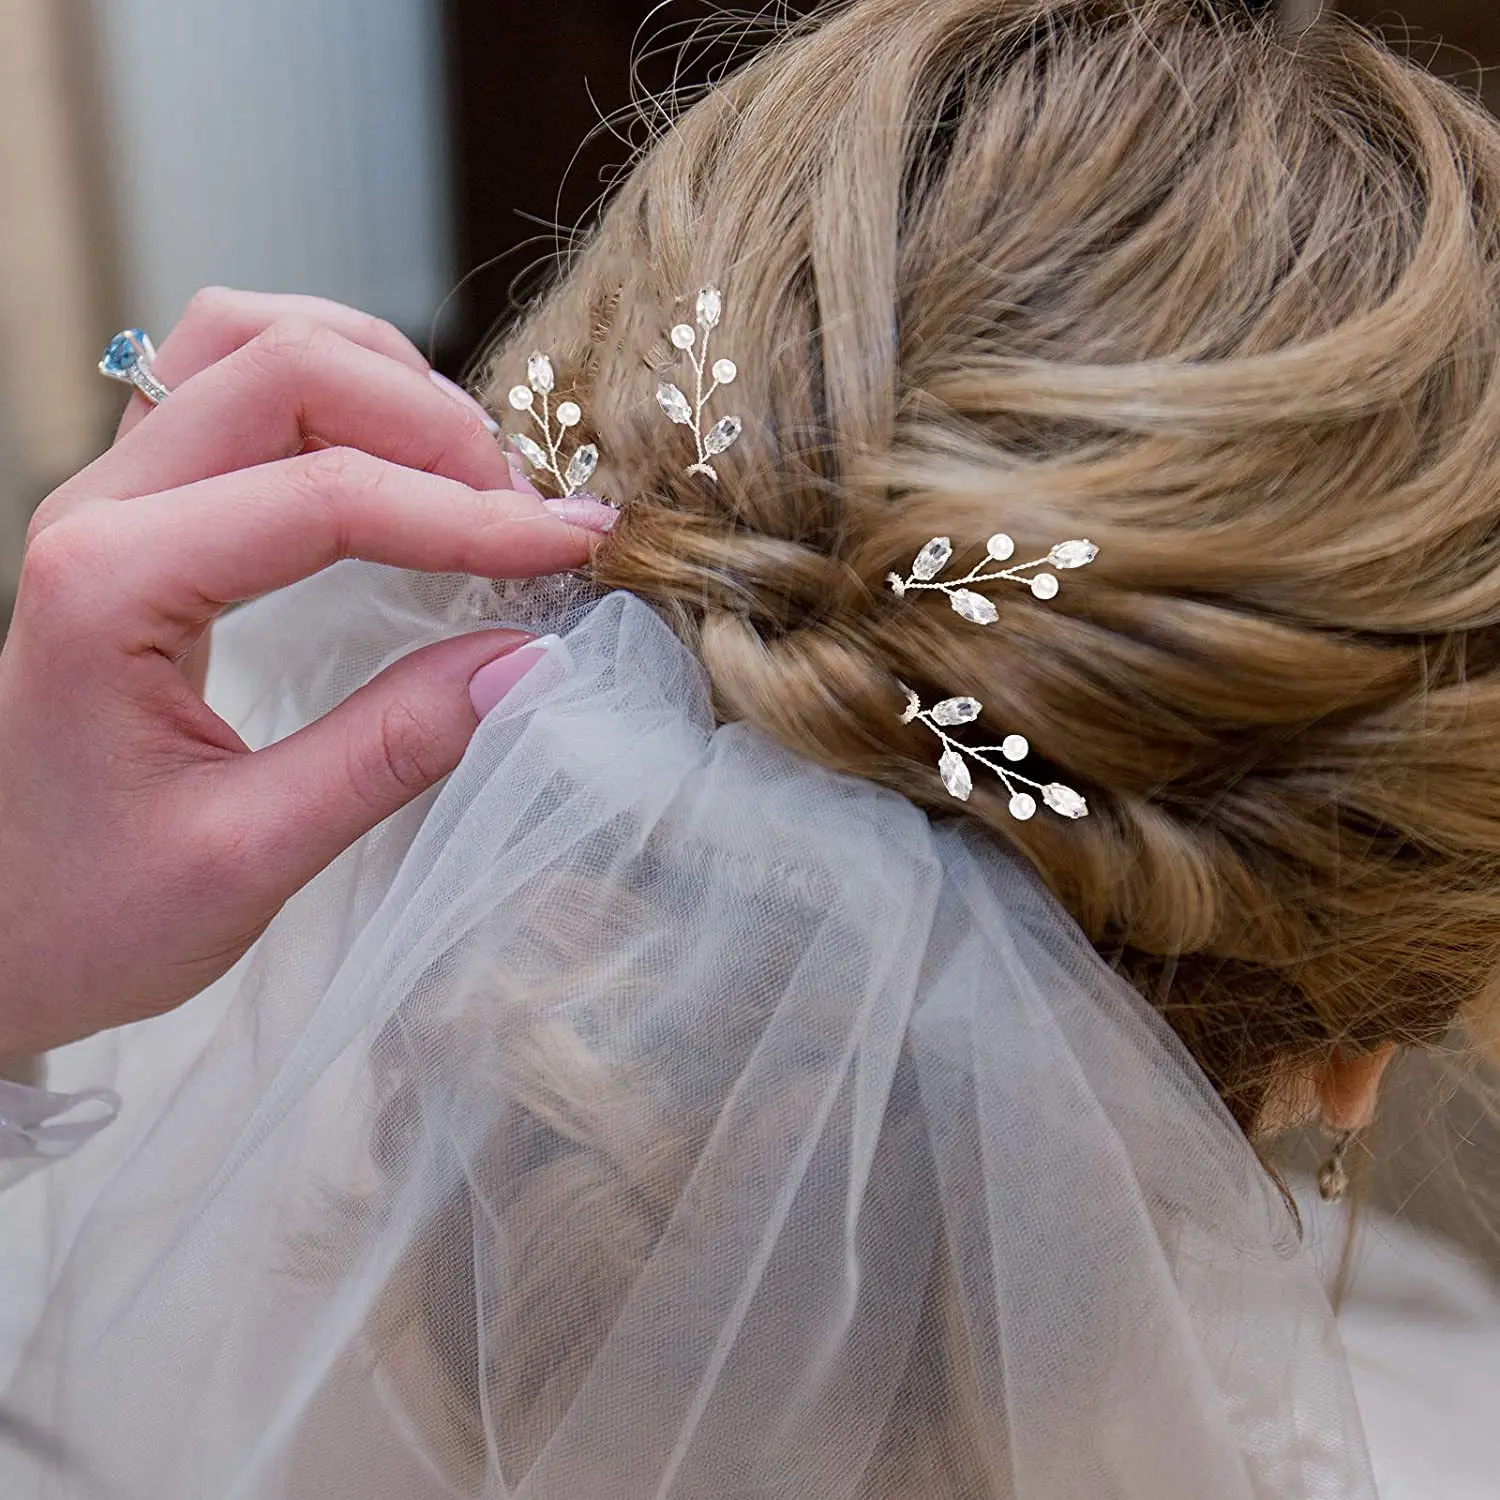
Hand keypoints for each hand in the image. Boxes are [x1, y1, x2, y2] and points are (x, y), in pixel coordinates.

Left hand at [0, 290, 608, 1058]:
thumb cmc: (87, 912)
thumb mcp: (251, 858)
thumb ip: (390, 751)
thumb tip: (525, 662)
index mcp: (110, 588)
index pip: (324, 498)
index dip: (468, 516)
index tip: (568, 549)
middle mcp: (96, 509)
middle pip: (283, 366)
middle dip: (431, 425)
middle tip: (524, 515)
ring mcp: (107, 496)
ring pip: (247, 343)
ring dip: (377, 381)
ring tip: (471, 473)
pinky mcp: (133, 510)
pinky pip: (228, 383)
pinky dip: (332, 393)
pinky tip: (395, 459)